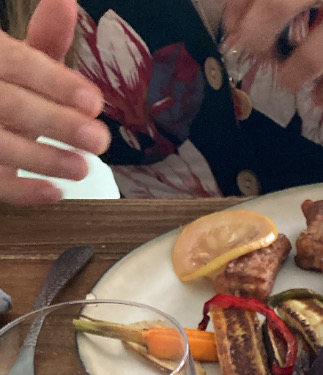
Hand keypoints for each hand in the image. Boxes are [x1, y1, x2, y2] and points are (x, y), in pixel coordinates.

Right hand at [0, 0, 108, 204]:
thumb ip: (45, 39)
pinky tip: (54, 193)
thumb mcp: (18, 62)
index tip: (94, 102)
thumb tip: (65, 1)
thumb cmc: (4, 89)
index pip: (17, 63)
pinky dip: (24, 192)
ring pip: (0, 145)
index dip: (55, 82)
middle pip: (12, 105)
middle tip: (99, 140)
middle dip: (56, 123)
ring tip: (83, 168)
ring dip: (43, 159)